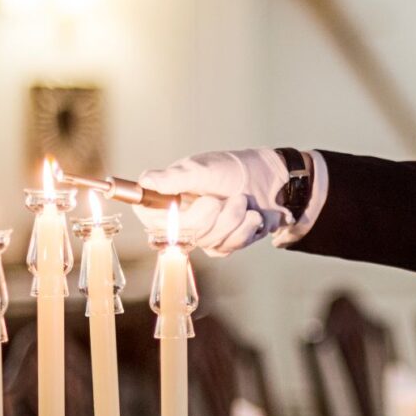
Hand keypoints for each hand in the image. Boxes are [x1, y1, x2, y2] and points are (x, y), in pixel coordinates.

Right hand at [134, 149, 290, 256]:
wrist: (269, 180)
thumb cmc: (233, 169)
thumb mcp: (204, 169)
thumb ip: (175, 178)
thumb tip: (146, 181)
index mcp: (168, 198)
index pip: (149, 217)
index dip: (164, 218)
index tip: (181, 208)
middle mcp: (180, 220)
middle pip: (183, 233)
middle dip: (210, 215)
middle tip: (221, 198)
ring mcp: (201, 236)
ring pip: (209, 241)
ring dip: (232, 218)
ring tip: (241, 200)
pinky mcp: (222, 245)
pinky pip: (228, 246)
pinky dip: (244, 228)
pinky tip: (251, 215)